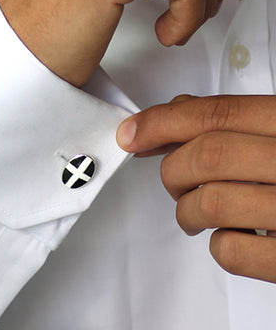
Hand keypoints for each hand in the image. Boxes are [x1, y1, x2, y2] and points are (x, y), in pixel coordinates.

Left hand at [117, 95, 275, 282]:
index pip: (217, 113)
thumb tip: (170, 117)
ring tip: (196, 212)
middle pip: (206, 156)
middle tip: (176, 182)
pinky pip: (230, 251)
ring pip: (209, 203)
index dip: (162, 122)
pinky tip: (233, 236)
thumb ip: (229, 122)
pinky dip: (219, 244)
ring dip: (188, 210)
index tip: (131, 134)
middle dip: (173, 171)